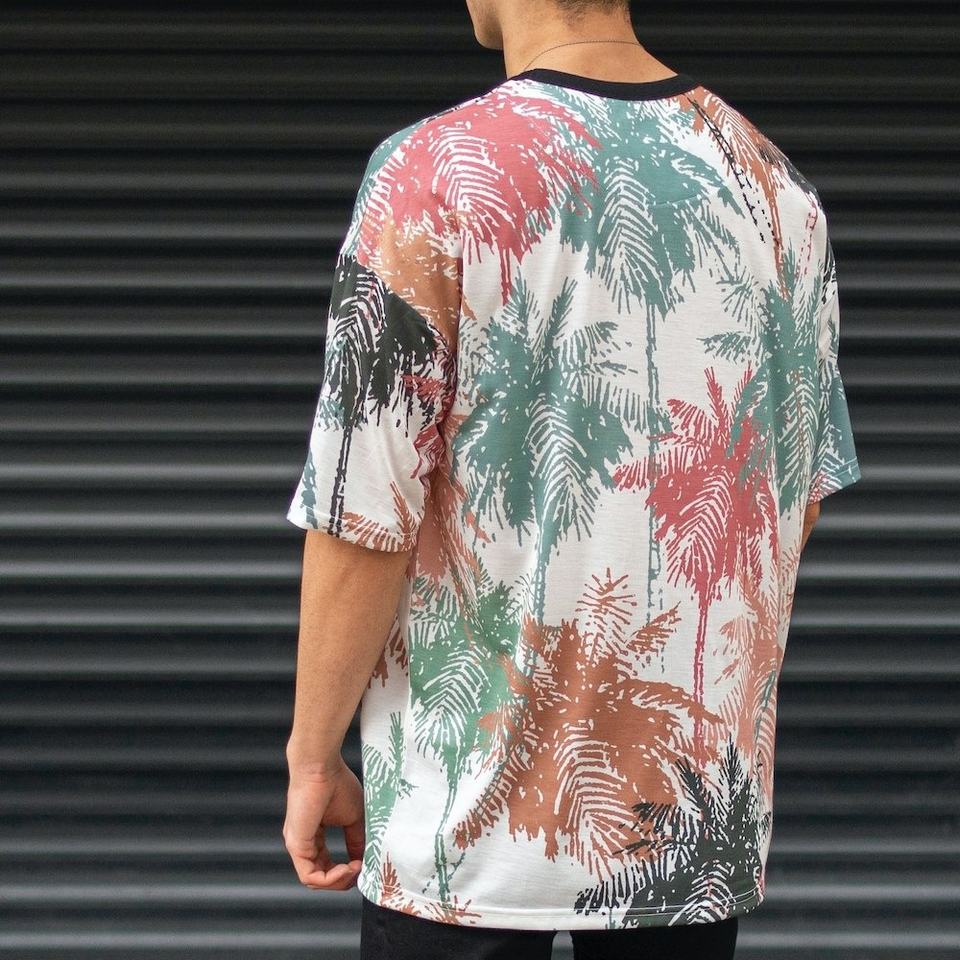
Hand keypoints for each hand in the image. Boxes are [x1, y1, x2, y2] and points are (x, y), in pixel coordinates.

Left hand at [283, 755, 364, 890]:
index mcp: (313, 835)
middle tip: (362, 871)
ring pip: (314, 881)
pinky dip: (330, 878)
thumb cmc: (336, 783)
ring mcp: (297, 845)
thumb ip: (356, 840)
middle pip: (320, 877)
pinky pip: (309, 876)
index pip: (326, 866)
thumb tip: (365, 861)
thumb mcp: (353, 817)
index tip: (365, 864)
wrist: (321, 766)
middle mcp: (302, 843)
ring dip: (339, 881)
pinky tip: (346, 868)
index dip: (346, 871)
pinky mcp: (296, 845)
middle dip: (343, 880)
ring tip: (356, 869)